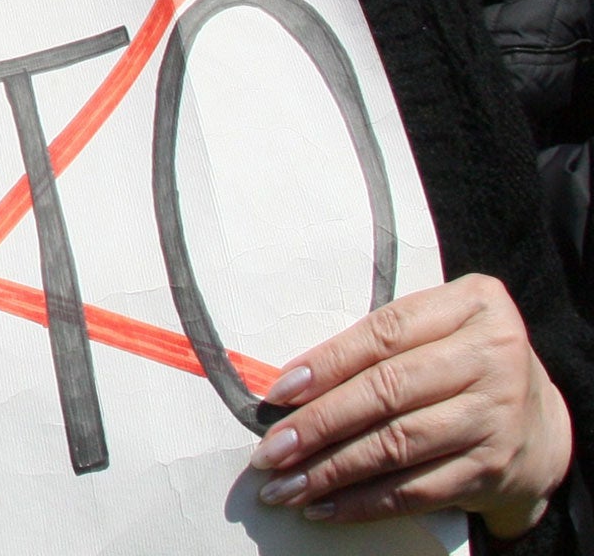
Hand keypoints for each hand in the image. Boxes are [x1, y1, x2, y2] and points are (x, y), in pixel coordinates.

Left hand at [248, 273, 572, 537]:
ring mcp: (497, 416)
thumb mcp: (437, 330)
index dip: (327, 363)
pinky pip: (418, 489)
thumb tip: (292, 384)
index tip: (281, 392)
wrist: (540, 426)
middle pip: (386, 391)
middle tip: (272, 449)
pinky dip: (366, 501)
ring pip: (397, 444)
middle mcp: (492, 358)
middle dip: (318, 424)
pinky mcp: (494, 468)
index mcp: (473, 306)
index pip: (385, 333)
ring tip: (286, 484)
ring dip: (332, 469)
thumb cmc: (464, 365)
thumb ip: (378, 342)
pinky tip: (327, 506)